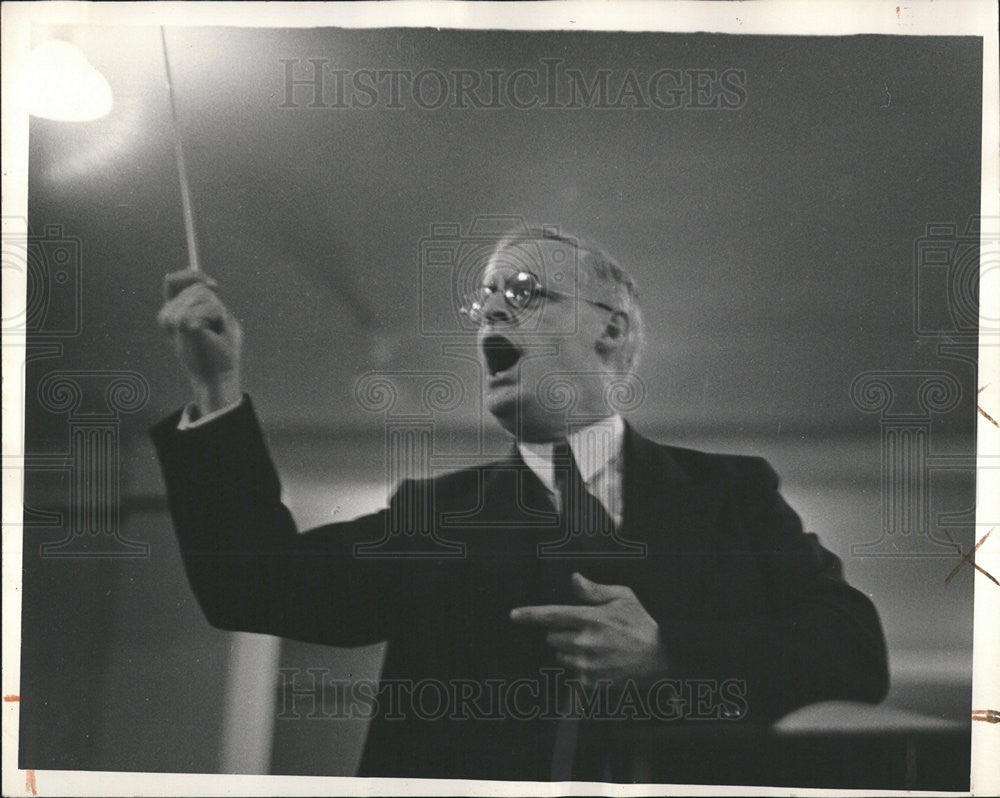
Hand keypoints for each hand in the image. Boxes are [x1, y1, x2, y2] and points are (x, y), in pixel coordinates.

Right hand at [157, 270, 242, 413]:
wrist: (219, 374)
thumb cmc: (219, 348)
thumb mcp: (216, 317)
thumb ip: (207, 298)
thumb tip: (206, 282)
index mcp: (173, 312)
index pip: (173, 280)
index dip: (193, 276)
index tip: (214, 285)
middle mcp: (167, 315)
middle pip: (196, 287)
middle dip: (214, 303)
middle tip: (215, 328)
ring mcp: (172, 320)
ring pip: (203, 294)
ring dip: (217, 312)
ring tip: (213, 333)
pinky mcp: (183, 325)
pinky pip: (209, 306)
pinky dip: (218, 318)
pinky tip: (212, 335)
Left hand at [510, 572, 668, 687]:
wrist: (662, 657)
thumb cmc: (641, 623)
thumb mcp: (623, 597)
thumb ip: (594, 590)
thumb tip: (573, 579)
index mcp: (589, 618)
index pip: (550, 615)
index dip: (529, 614)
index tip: (513, 615)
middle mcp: (585, 642)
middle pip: (551, 637)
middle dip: (560, 632)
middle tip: (582, 630)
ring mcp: (587, 664)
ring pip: (560, 656)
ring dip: (569, 651)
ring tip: (594, 646)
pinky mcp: (592, 682)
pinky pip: (573, 673)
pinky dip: (580, 667)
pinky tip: (600, 660)